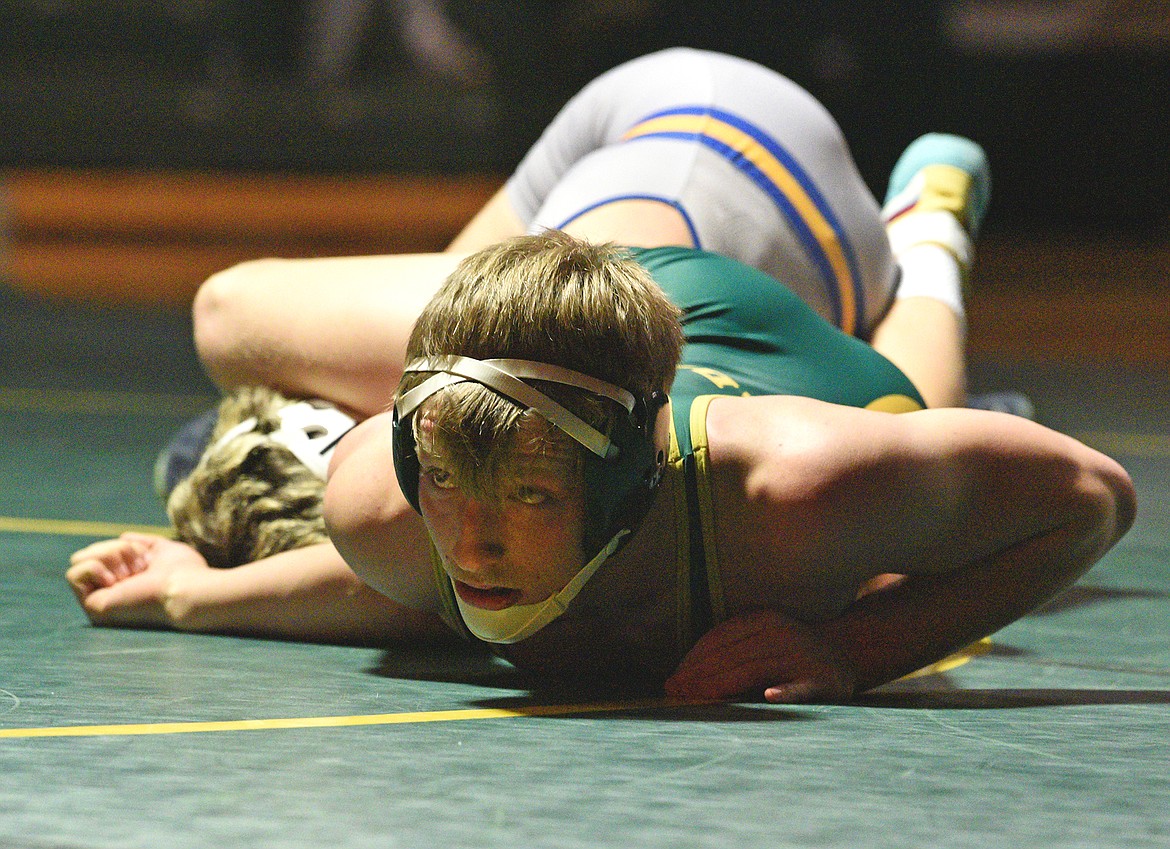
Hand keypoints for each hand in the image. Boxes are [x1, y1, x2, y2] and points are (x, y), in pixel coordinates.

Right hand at [66, 533, 211, 629]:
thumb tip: (123, 537)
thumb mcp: (162, 550)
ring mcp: (100, 601)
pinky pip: (73, 574)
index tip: (146, 559)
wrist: (186, 590)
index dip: (122, 547)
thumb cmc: (185, 572)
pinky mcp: (92, 606)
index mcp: (126, 580)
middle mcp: (111, 592)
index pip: (104, 552)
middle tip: (139, 566)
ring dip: (107, 555)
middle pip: (87, 553)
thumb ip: (143, 543)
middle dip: (113, 549)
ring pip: (78, 560)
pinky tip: (117, 580)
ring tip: (130, 572)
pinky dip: (94, 567)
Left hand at [665, 610, 856, 703]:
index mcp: (763, 620)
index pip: (720, 638)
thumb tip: (687, 672)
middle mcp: (781, 633)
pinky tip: (769, 696)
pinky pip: (799, 687)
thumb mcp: (764, 634)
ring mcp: (801, 656)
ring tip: (697, 698)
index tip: (674, 678)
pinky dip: (784, 692)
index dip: (694, 659)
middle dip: (699, 676)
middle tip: (676, 692)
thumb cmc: (792, 648)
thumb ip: (734, 646)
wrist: (847, 650)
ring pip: (754, 670)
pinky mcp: (820, 680)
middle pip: (731, 655)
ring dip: (722, 685)